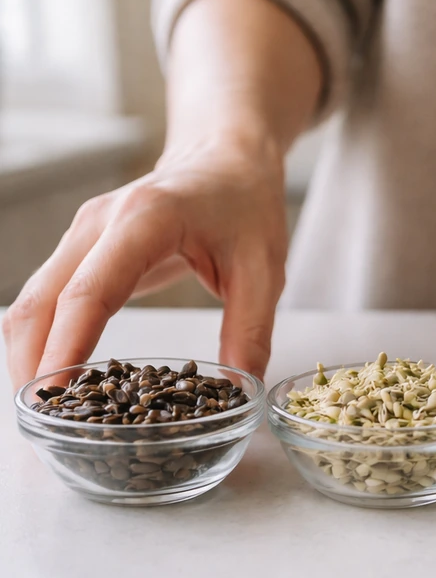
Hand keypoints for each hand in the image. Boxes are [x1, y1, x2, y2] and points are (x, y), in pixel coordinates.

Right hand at [3, 133, 288, 387]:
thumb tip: (239, 390)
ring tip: (45, 409)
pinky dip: (44, 336)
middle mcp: (99, 223)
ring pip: (32, 300)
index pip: (90, 291)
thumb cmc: (246, 205)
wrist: (226, 157)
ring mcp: (82, 232)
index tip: (58, 392)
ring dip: (29, 353)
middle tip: (43, 419)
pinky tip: (58, 375)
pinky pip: (47, 296)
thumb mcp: (265, 269)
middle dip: (34, 362)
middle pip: (41, 300)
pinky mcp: (81, 247)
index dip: (67, 345)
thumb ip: (252, 329)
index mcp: (145, 220)